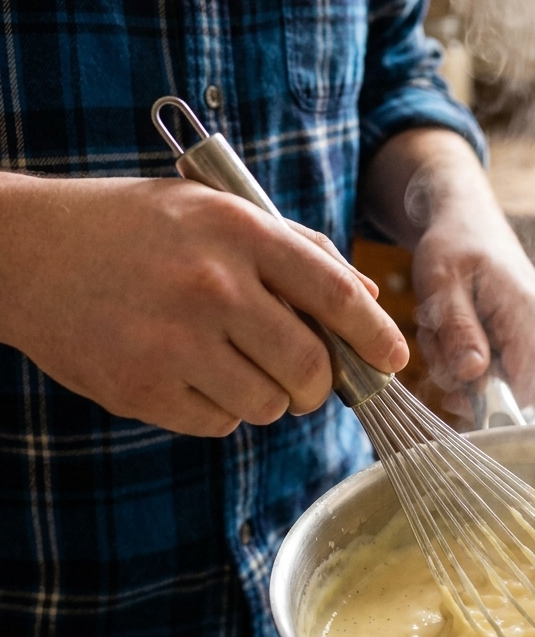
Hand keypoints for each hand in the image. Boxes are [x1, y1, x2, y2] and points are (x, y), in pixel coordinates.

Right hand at [0, 174, 407, 435]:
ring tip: (231, 363)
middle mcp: (211, 287)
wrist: (26, 251)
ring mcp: (172, 342)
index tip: (395, 360)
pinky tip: (188, 373)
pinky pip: (217, 424)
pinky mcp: (140, 389)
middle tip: (308, 378)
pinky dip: (218, 410)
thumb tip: (366, 297)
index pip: (335, 294)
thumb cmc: (136, 229)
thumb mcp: (217, 212)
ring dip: (267, 396)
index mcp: (238, 233)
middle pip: (310, 368)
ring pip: (267, 406)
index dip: (376, 335)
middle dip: (319, 384)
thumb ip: (298, 250)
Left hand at [362, 130, 534, 409]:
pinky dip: (467, 352)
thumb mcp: (442, 283)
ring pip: (497, 377)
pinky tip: (452, 326)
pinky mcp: (526, 334)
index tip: (450, 384)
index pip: (526, 389)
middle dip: (463, 375)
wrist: (468, 218)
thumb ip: (458, 330)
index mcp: (529, 316)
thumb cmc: (454, 242)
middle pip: (507, 386)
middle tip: (435, 336)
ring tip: (441, 324)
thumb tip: (474, 376)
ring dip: (459, 362)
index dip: (489, 402)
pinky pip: (496, 363)